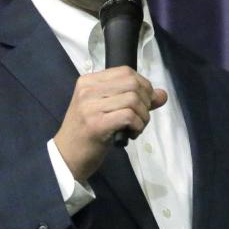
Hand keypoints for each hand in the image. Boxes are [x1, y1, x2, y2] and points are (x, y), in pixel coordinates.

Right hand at [54, 66, 166, 181]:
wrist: (67, 156)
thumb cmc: (87, 132)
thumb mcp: (108, 110)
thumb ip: (134, 99)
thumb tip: (162, 94)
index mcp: (88, 81)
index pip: (125, 71)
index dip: (143, 85)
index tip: (145, 102)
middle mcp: (87, 90)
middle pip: (132, 83)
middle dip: (146, 100)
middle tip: (142, 116)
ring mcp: (90, 107)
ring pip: (133, 99)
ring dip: (143, 116)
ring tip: (136, 127)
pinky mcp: (96, 124)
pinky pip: (129, 116)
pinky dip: (138, 125)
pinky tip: (131, 133)